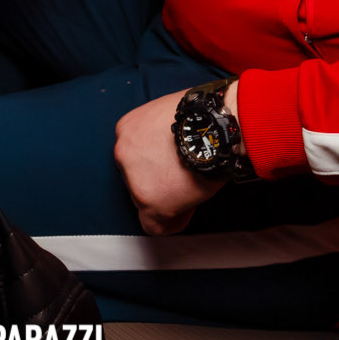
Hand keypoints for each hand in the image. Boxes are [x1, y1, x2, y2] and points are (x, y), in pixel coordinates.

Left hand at [114, 89, 224, 236]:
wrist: (215, 127)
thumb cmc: (202, 119)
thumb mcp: (168, 114)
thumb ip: (160, 134)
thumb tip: (170, 148)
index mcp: (127, 130)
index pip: (133, 156)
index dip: (154, 164)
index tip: (169, 167)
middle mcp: (123, 152)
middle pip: (136, 177)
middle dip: (158, 181)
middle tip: (182, 179)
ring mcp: (134, 178)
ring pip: (145, 200)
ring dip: (166, 199)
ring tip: (190, 190)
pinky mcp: (149, 200)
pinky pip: (154, 225)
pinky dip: (172, 222)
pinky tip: (186, 213)